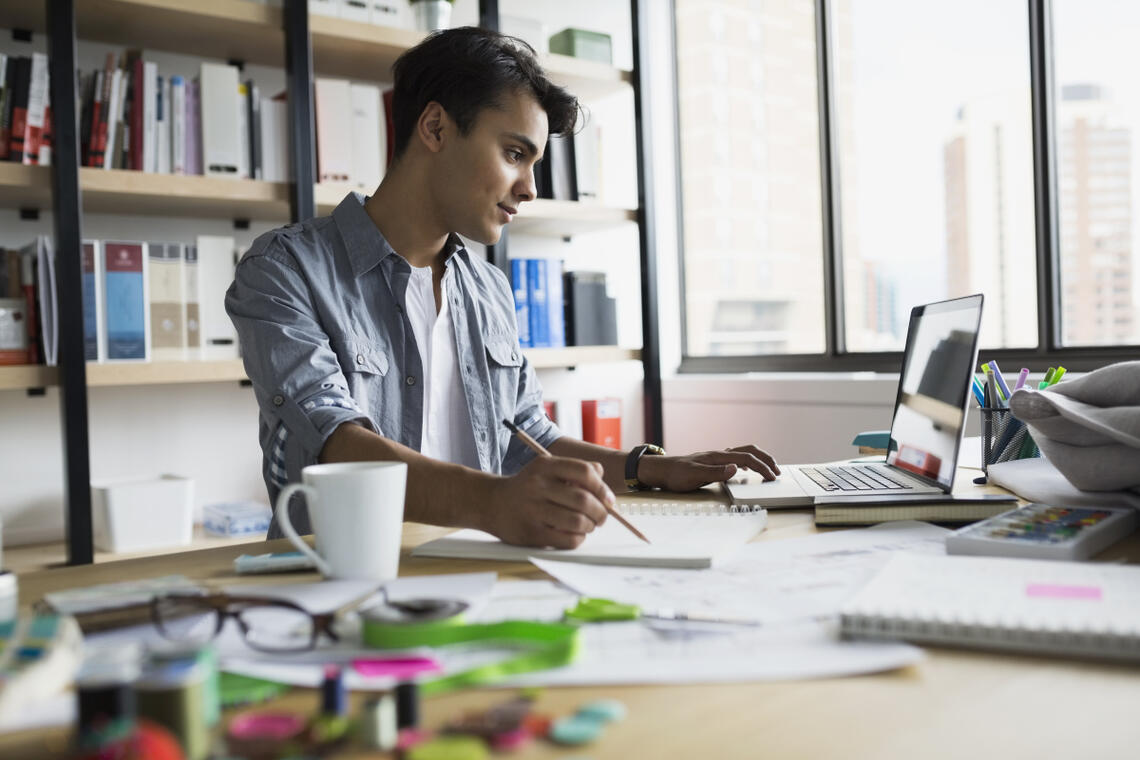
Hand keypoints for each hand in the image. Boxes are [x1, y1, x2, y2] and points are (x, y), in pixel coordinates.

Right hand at [484, 456, 614, 548]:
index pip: (584, 471)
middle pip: (583, 500)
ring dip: (590, 526)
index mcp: (545, 466)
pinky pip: (567, 540)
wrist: (490, 503)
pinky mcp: (531, 533)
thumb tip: (602, 476)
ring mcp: (533, 510)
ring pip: (577, 522)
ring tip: (588, 525)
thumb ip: (573, 470)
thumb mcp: (545, 469)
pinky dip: (578, 539)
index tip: (607, 499)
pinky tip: (575, 535)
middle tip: (601, 517)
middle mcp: (537, 486)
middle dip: (600, 512)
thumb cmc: (526, 487)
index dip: (602, 487)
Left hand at [637, 445, 780, 491]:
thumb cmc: (676, 474)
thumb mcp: (695, 476)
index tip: (772, 478)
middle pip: (750, 451)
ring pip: (744, 453)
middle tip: (777, 471)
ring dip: (759, 459)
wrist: (662, 470)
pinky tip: (746, 470)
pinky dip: (748, 462)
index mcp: (718, 457)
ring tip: (768, 469)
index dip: (762, 467)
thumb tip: (736, 468)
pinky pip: (736, 457)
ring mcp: (717, 457)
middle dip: (766, 459)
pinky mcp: (713, 462)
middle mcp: (720, 454)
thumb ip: (716, 473)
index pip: (747, 459)